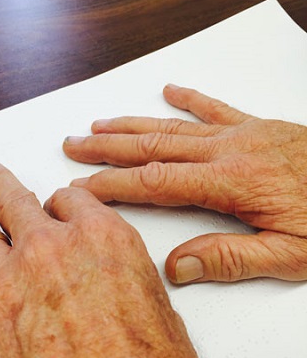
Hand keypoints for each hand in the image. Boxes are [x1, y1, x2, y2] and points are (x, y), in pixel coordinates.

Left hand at [0, 162, 230, 357]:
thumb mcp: (160, 321)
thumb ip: (120, 285)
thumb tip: (100, 283)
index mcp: (103, 245)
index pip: (70, 200)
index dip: (60, 201)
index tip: (51, 202)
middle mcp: (49, 258)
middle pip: (14, 202)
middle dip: (0, 184)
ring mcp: (4, 295)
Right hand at [63, 84, 306, 283]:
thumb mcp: (293, 256)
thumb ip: (232, 258)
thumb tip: (177, 267)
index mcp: (232, 183)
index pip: (156, 182)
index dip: (112, 185)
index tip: (79, 187)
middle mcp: (230, 151)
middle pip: (153, 146)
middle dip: (108, 148)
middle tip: (73, 145)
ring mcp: (244, 133)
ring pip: (174, 125)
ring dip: (133, 125)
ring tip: (100, 123)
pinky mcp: (260, 127)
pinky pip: (217, 107)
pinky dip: (190, 99)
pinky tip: (171, 90)